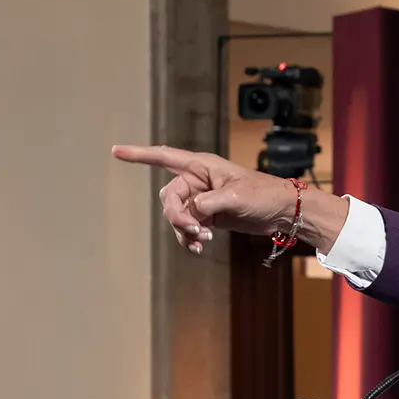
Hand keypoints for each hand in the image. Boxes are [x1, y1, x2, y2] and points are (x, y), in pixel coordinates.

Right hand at [111, 144, 296, 253]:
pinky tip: (199, 247)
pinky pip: (187, 227)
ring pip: (176, 215)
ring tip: (202, 241)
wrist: (282, 212)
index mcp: (202, 166)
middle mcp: (198, 180)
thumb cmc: (263, 194)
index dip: (139, 155)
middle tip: (195, 230)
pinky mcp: (208, 215)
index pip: (164, 157)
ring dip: (184, 230)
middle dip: (176, 216)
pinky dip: (189, 238)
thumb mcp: (235, 196)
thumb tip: (190, 212)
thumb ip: (207, 203)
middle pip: (169, 197)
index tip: (115, 151)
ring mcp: (202, 198)